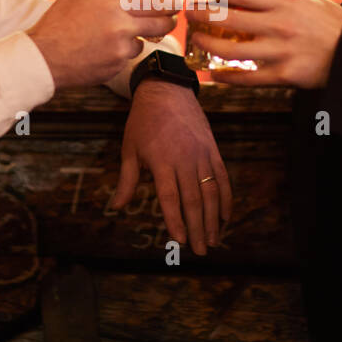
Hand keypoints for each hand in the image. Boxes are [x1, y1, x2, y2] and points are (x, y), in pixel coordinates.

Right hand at [27, 0, 176, 89]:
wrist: (44, 58)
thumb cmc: (58, 22)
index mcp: (115, 6)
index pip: (158, 3)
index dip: (172, 3)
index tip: (177, 1)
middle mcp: (123, 29)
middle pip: (162, 25)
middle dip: (168, 21)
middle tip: (167, 17)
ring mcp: (121, 51)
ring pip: (143, 42)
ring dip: (138, 37)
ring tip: (118, 33)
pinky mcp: (116, 68)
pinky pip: (127, 57)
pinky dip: (121, 52)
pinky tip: (103, 47)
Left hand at [108, 80, 231, 255]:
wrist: (167, 90)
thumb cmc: (143, 121)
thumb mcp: (129, 148)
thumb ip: (127, 180)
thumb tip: (116, 207)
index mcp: (161, 161)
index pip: (170, 197)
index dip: (175, 220)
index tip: (179, 240)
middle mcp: (184, 160)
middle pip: (193, 200)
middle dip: (197, 227)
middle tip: (200, 251)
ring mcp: (202, 155)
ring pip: (211, 192)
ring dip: (213, 219)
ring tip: (213, 239)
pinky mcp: (213, 150)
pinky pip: (222, 178)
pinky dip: (225, 198)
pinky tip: (225, 216)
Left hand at [183, 0, 341, 87]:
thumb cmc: (336, 27)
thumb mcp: (317, 1)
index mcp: (285, 3)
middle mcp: (279, 25)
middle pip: (227, 20)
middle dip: (202, 16)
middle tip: (189, 13)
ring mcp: (279, 51)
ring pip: (231, 50)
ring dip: (208, 45)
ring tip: (196, 41)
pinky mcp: (284, 75)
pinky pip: (247, 78)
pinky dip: (227, 76)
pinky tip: (214, 73)